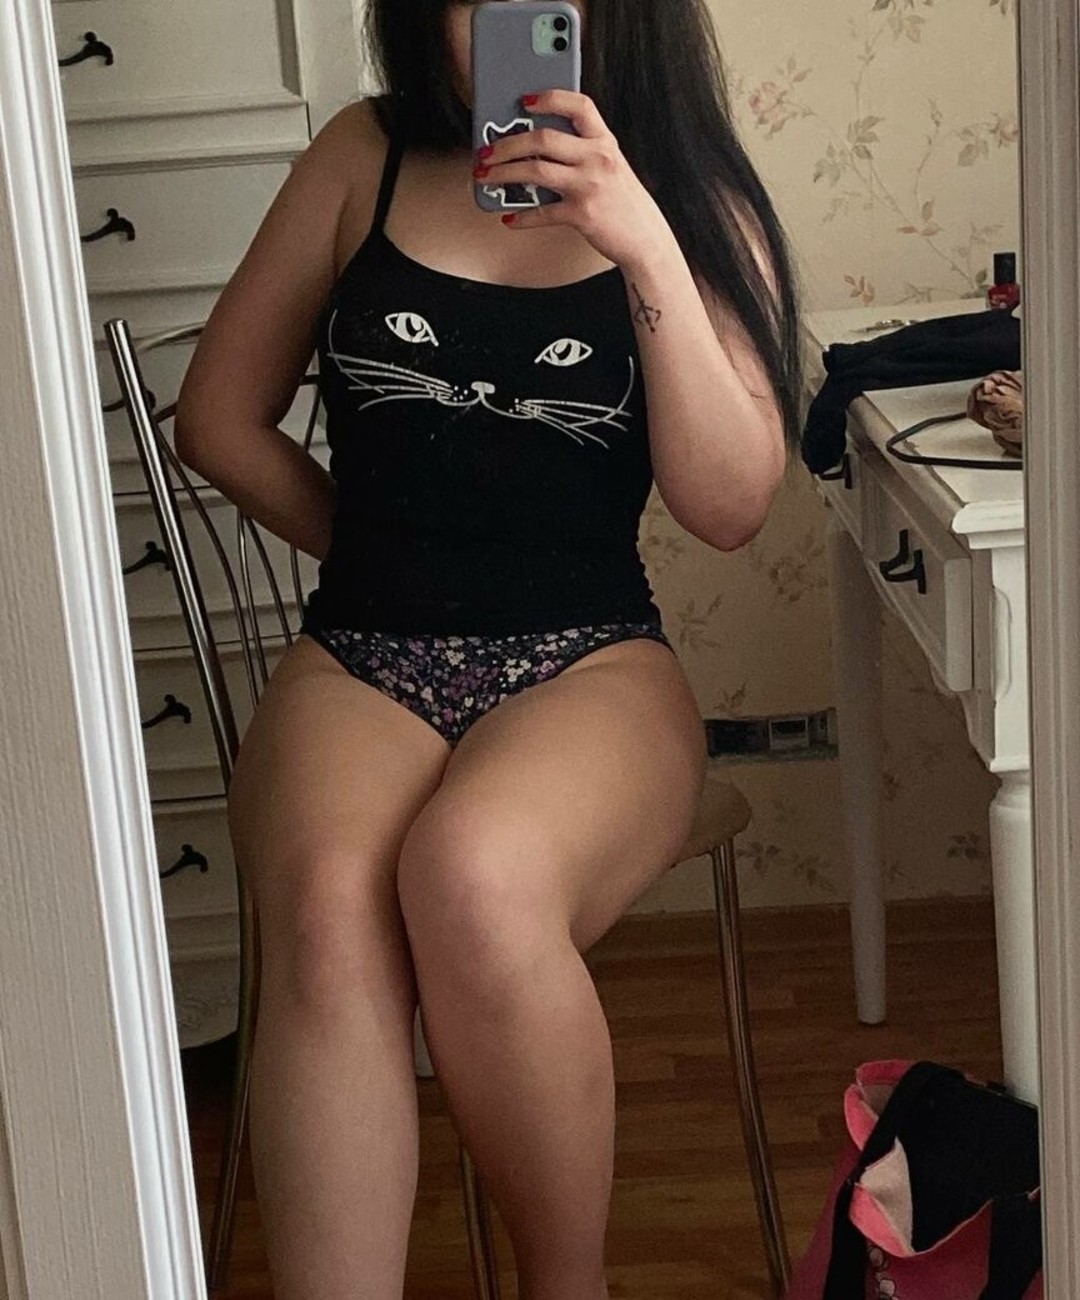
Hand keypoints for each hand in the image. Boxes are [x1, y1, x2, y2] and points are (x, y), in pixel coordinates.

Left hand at [474, 89, 670, 271]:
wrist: (645, 238)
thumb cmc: (623, 201)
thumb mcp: (610, 167)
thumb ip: (582, 152)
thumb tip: (536, 147)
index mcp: (605, 141)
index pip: (579, 105)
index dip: (549, 98)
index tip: (523, 101)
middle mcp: (597, 158)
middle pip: (543, 139)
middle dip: (508, 144)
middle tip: (486, 151)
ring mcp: (589, 186)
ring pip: (536, 172)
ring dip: (504, 173)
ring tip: (486, 177)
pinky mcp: (582, 215)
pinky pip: (543, 213)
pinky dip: (521, 216)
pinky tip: (508, 217)